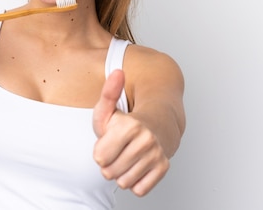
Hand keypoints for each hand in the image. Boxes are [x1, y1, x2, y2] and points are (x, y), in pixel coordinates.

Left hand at [92, 69, 169, 195]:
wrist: (156, 126)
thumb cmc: (126, 120)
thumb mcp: (108, 107)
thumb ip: (108, 93)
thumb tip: (117, 71)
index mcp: (129, 126)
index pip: (99, 158)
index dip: (99, 151)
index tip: (107, 141)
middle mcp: (145, 141)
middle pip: (109, 172)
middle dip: (109, 164)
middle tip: (117, 150)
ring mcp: (156, 155)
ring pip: (124, 182)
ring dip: (122, 173)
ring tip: (126, 157)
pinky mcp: (163, 168)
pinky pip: (139, 189)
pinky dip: (136, 181)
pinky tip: (137, 165)